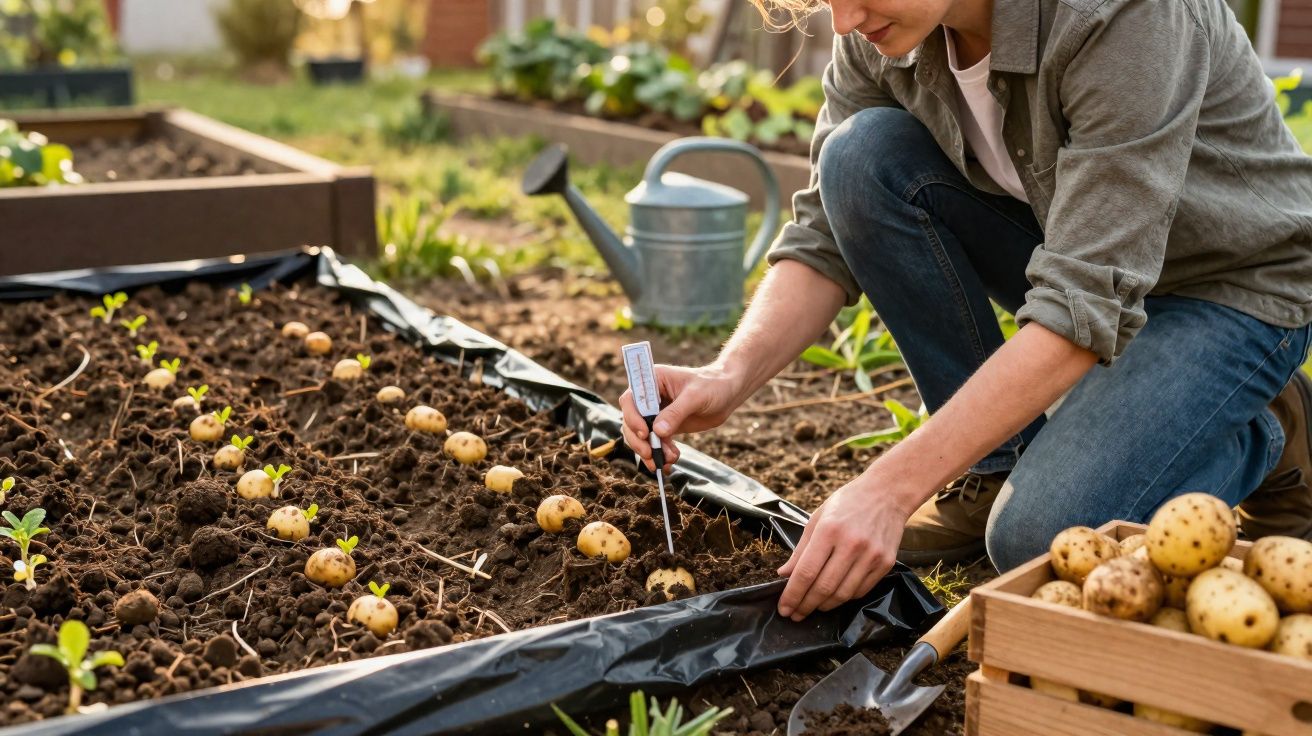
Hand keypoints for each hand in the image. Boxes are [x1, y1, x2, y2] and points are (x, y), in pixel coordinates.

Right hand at [619, 363, 743, 472]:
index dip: (632, 417)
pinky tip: (670, 461)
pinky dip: (661, 453)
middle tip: (650, 454)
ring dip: (650, 450)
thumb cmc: (713, 385)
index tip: (645, 433)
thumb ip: (676, 413)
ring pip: (641, 435)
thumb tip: (657, 431)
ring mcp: (656, 412)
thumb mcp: (695, 397)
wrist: (728, 393)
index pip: (631, 399)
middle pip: (631, 421)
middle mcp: (650, 396)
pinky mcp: (666, 426)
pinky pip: (656, 442)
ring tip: (667, 461)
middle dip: (638, 440)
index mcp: (652, 380)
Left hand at [777, 475, 913, 620]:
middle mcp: (851, 544)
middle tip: (794, 615)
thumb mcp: (818, 518)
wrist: (887, 494)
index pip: (806, 572)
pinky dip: (844, 599)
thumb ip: (800, 550)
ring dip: (824, 606)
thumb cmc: (847, 503)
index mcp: (829, 530)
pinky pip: (861, 591)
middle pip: (824, 587)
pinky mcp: (885, 563)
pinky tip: (833, 597)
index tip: (784, 608)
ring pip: (843, 594)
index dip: (792, 595)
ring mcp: (871, 555)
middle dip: (805, 606)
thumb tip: (784, 575)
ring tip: (812, 608)